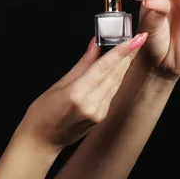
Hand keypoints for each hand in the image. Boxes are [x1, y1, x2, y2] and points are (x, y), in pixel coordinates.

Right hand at [17, 33, 148, 152]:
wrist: (41, 141)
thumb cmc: (43, 112)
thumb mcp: (58, 85)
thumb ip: (81, 64)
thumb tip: (94, 45)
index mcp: (77, 94)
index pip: (105, 67)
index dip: (122, 51)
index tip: (136, 38)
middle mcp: (92, 105)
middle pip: (115, 74)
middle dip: (128, 54)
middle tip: (138, 37)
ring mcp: (99, 113)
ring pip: (116, 83)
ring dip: (124, 65)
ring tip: (131, 47)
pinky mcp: (101, 117)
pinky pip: (111, 93)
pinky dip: (115, 78)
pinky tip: (118, 68)